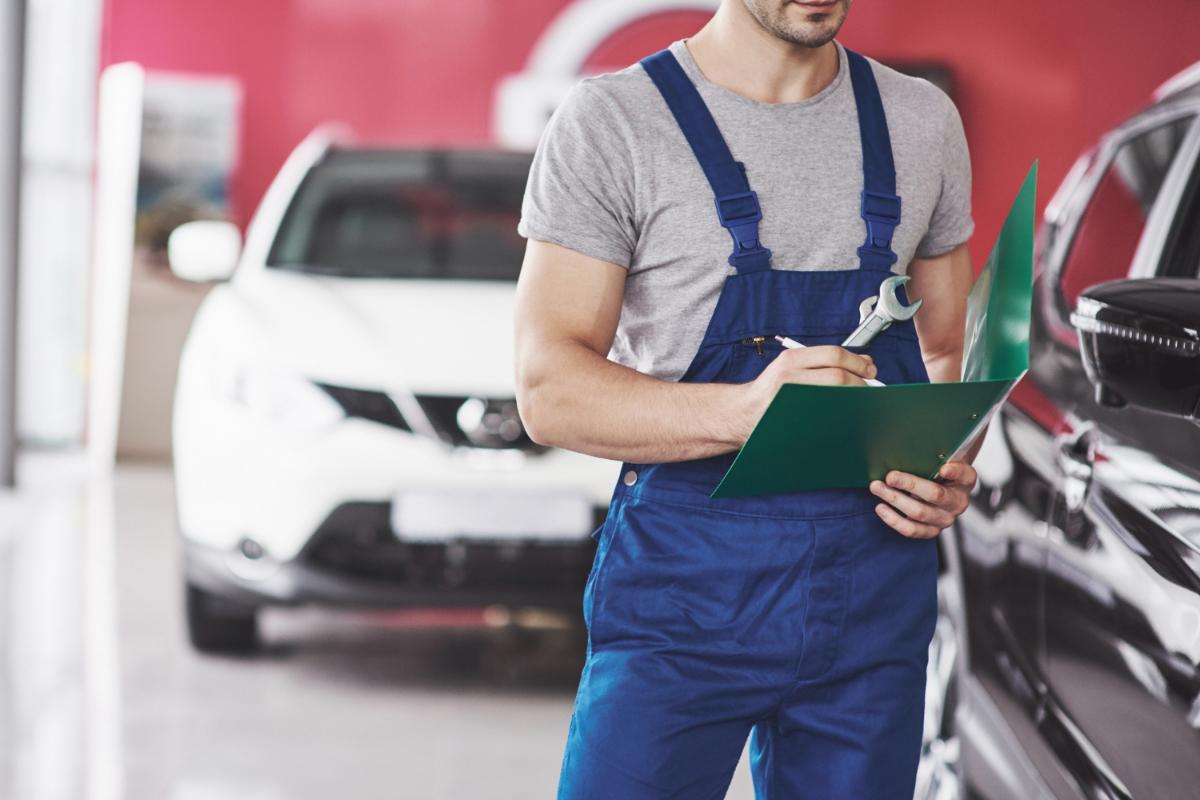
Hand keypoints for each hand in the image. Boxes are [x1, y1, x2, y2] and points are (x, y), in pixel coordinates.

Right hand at [747, 346, 876, 420]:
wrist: (743, 411)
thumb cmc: (772, 390)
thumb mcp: (792, 367)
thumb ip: (823, 362)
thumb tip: (864, 362)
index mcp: (791, 358)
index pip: (834, 355)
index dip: (857, 362)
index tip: (870, 370)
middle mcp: (788, 375)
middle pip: (837, 376)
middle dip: (859, 383)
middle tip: (869, 388)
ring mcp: (789, 398)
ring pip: (833, 396)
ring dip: (852, 399)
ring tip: (858, 401)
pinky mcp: (791, 418)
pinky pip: (824, 414)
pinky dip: (839, 413)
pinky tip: (843, 414)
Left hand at [869, 460, 976, 538]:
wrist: (939, 486)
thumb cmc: (936, 467)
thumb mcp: (940, 457)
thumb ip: (931, 454)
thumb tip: (906, 447)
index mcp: (965, 480)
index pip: (964, 474)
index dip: (954, 472)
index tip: (943, 468)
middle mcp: (958, 501)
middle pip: (934, 494)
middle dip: (909, 484)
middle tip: (889, 476)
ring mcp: (946, 519)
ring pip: (919, 512)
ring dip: (895, 500)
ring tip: (877, 488)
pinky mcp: (932, 530)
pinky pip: (912, 529)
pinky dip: (893, 519)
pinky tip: (880, 508)